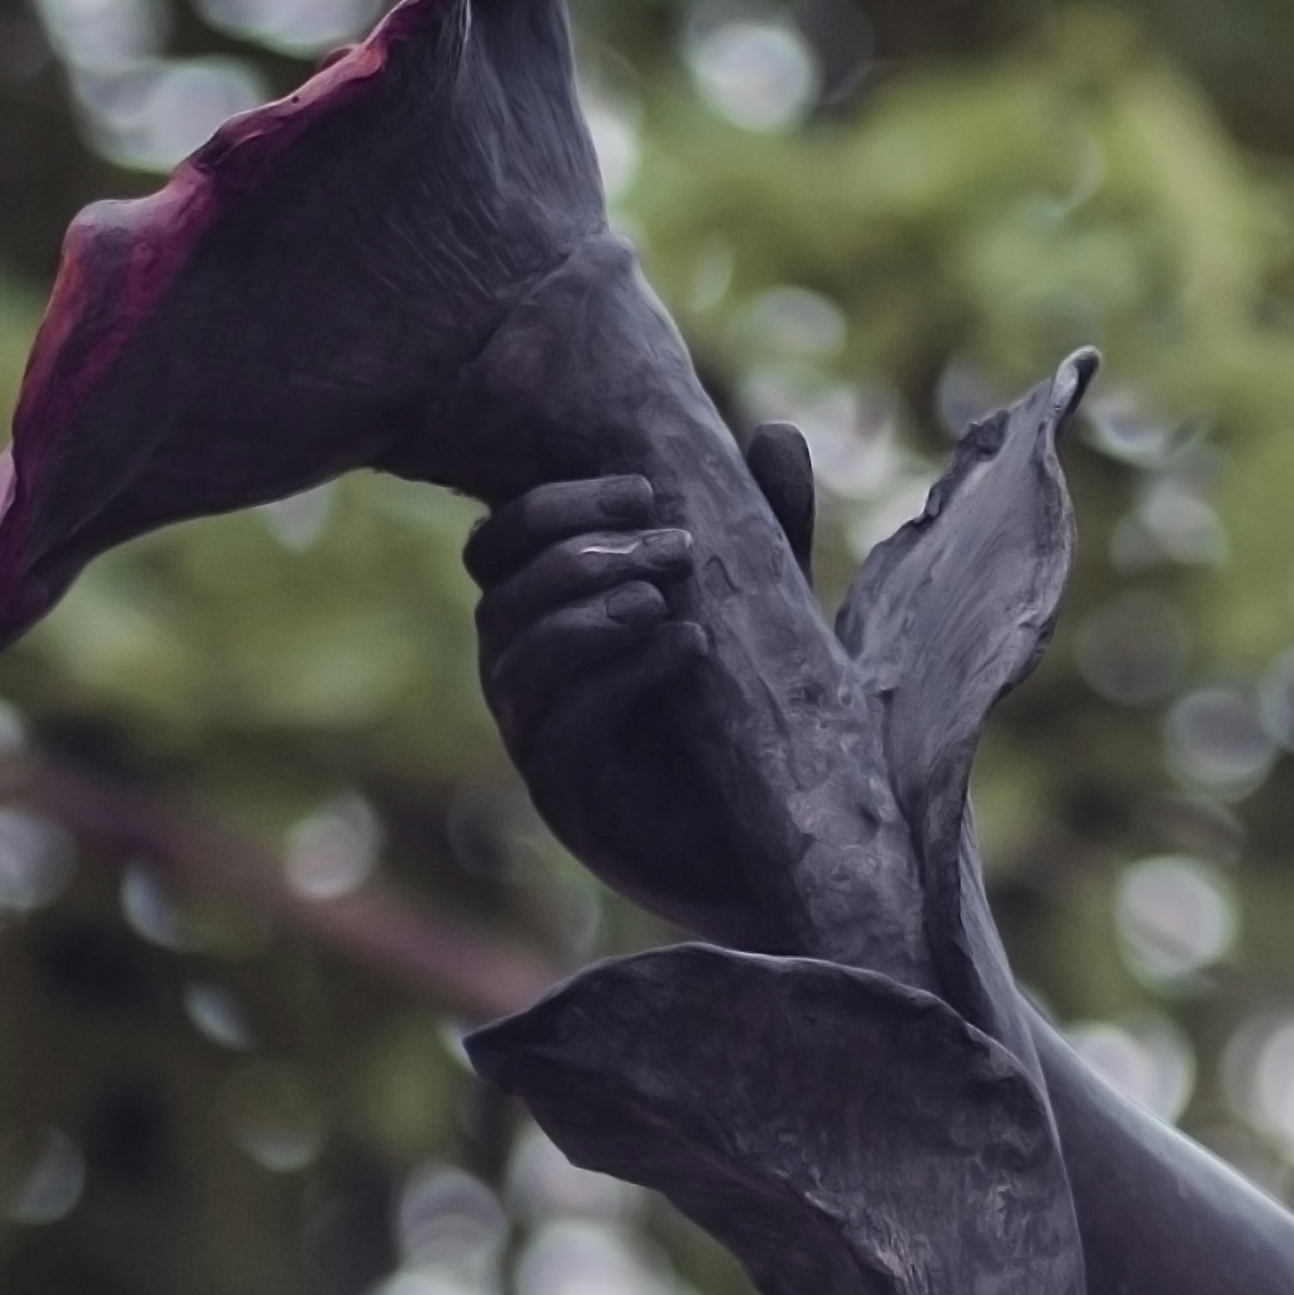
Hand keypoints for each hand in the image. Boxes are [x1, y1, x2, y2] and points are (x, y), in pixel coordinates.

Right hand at [470, 422, 818, 940]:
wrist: (795, 862)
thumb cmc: (768, 732)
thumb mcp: (767, 617)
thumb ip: (760, 535)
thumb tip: (772, 433)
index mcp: (552, 626)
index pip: (499, 547)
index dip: (550, 506)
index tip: (641, 490)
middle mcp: (529, 686)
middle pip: (498, 596)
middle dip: (576, 552)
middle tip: (671, 541)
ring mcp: (544, 750)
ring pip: (515, 660)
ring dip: (586, 610)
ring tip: (665, 592)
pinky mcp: (576, 808)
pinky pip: (565, 730)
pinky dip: (622, 673)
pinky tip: (687, 643)